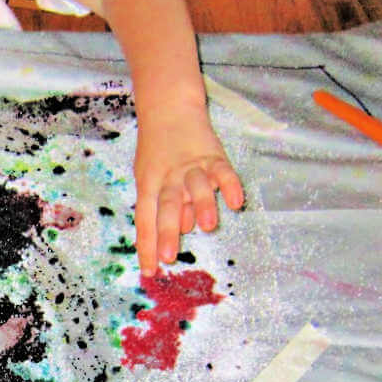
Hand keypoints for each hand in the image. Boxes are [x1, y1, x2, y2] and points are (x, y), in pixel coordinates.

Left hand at [134, 106, 243, 276]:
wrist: (168, 110)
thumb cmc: (157, 154)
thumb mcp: (149, 179)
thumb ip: (164, 205)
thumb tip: (182, 229)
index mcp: (149, 186)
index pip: (144, 219)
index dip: (146, 245)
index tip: (150, 271)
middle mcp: (169, 178)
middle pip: (166, 206)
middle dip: (167, 232)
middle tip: (169, 256)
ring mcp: (191, 167)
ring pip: (196, 187)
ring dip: (202, 205)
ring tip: (208, 226)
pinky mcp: (213, 156)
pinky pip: (223, 171)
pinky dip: (230, 185)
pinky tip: (236, 201)